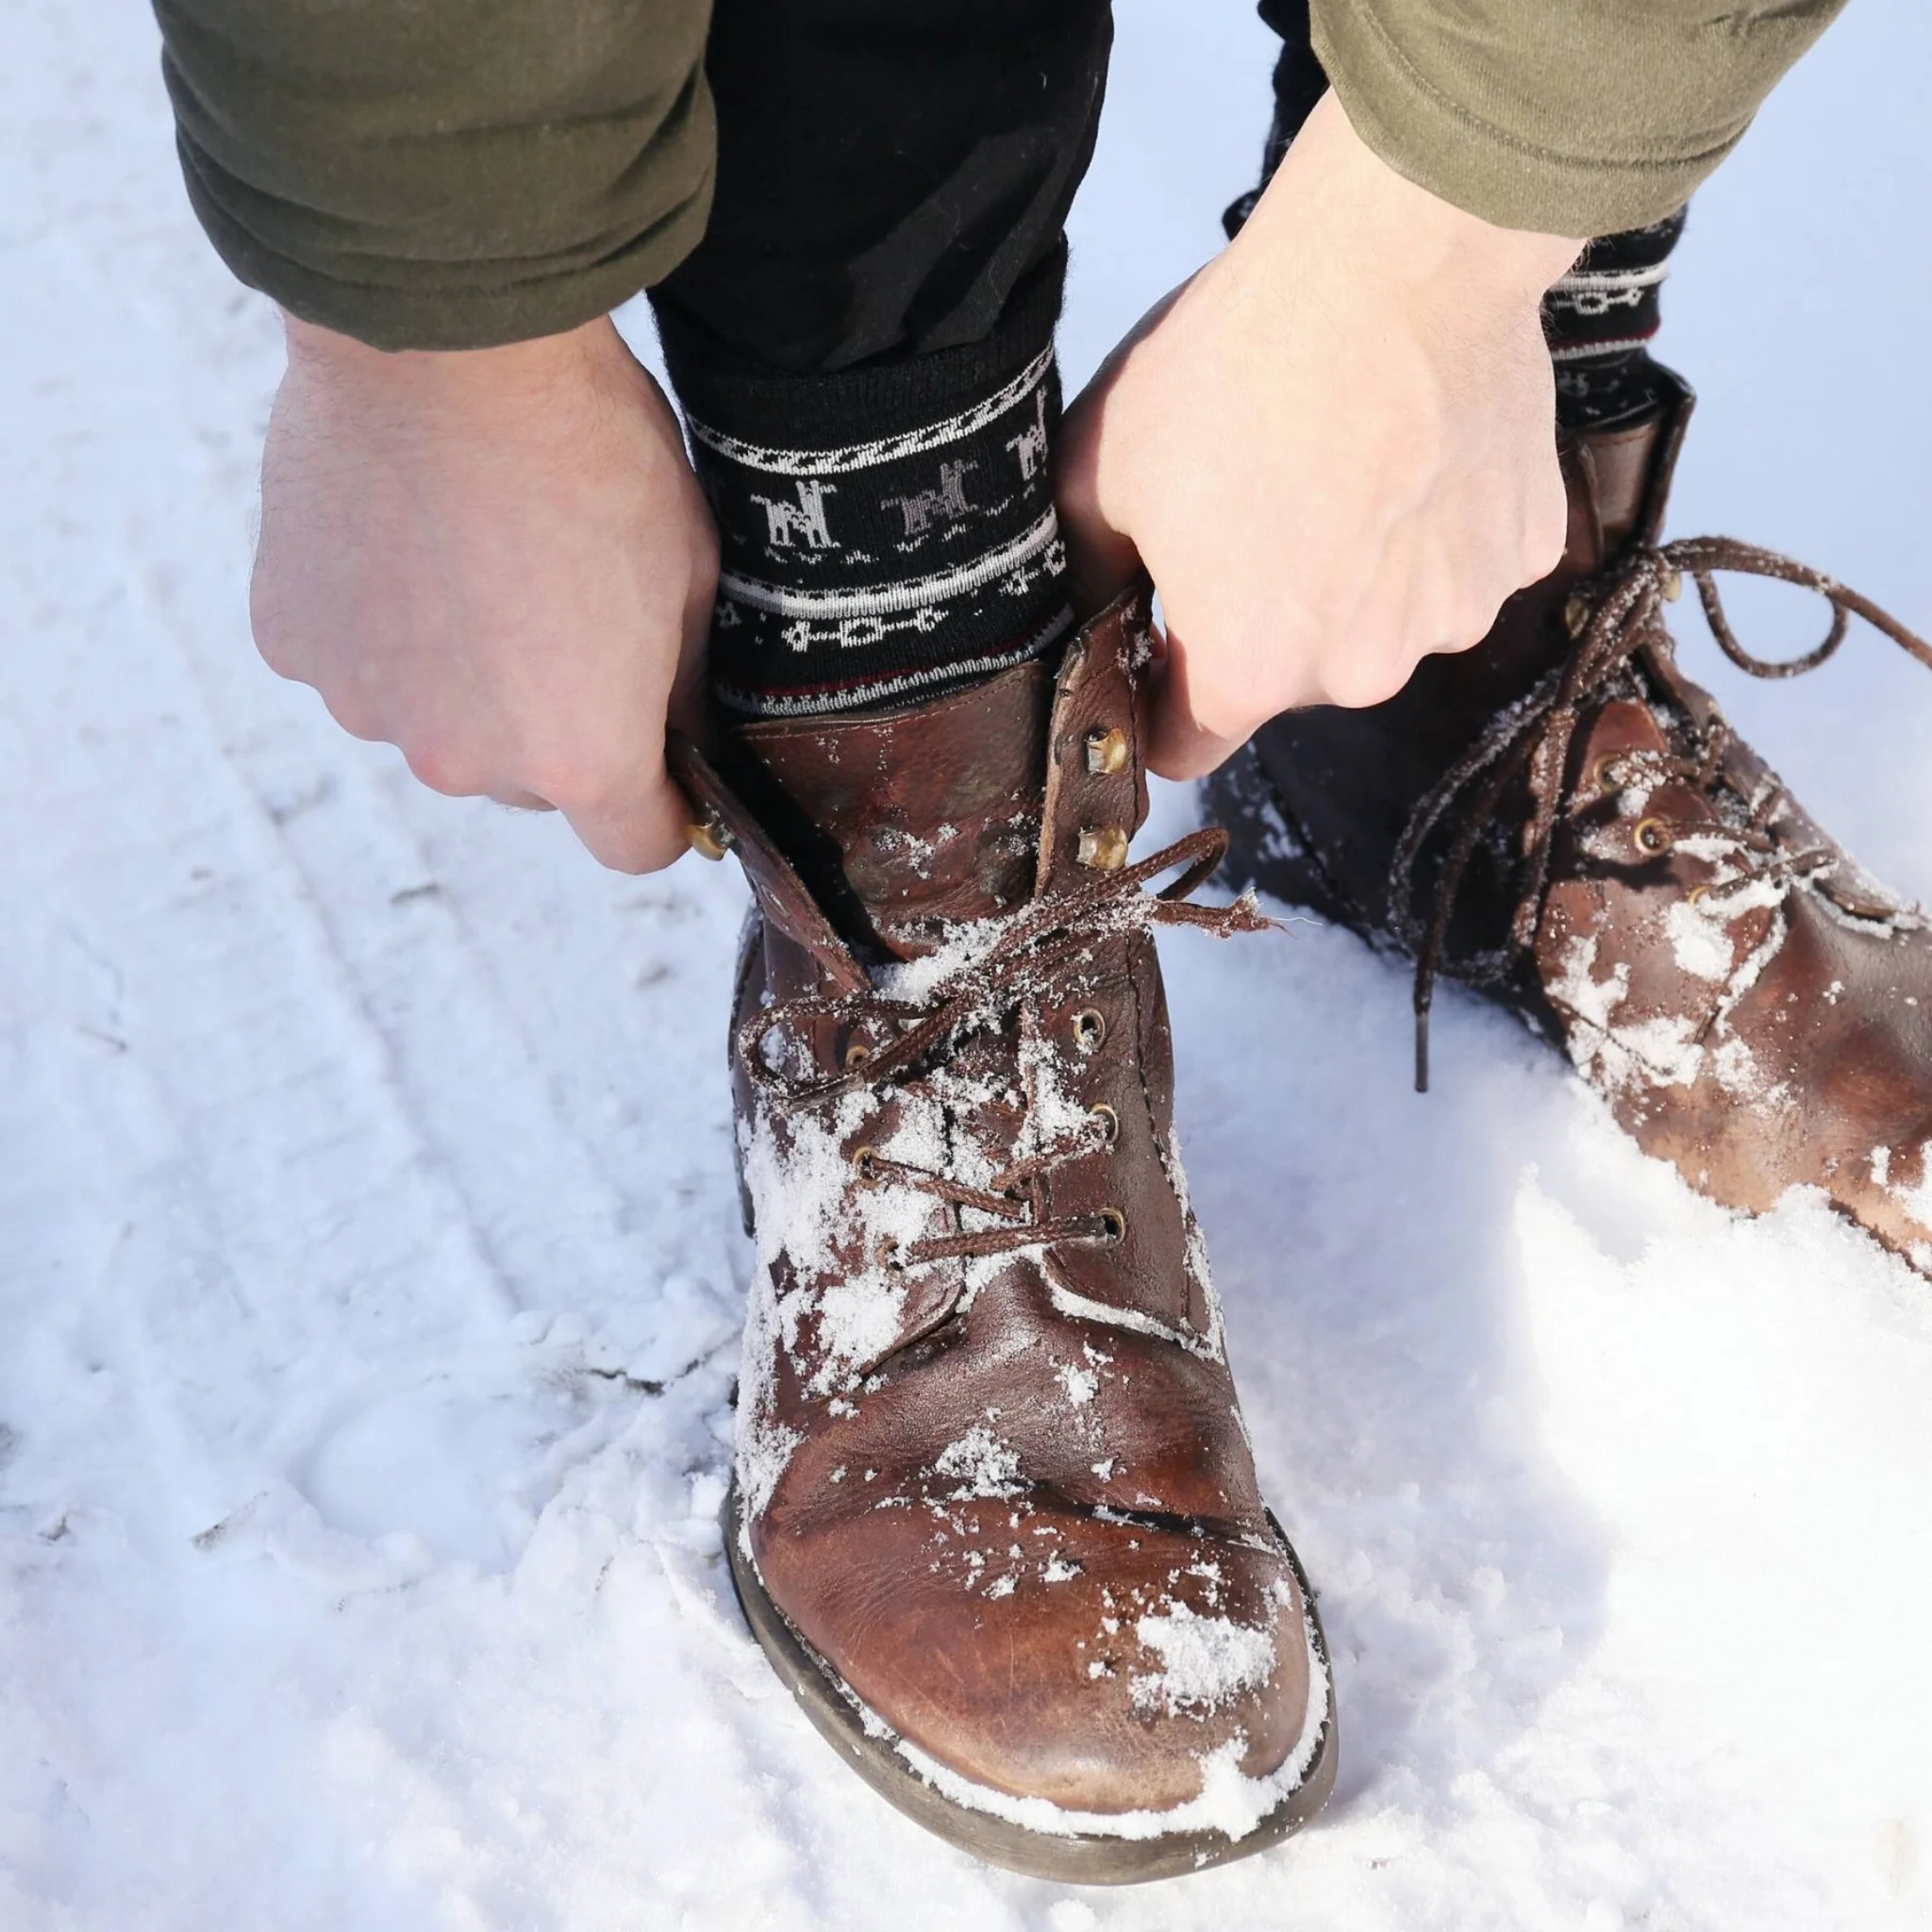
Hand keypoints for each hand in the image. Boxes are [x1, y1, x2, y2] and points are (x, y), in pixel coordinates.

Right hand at [252, 313, 718, 870]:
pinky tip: (401, 540)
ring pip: (436, 723)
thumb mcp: (689, 574)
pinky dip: (380, 625)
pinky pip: (356, 662)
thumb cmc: (590, 448)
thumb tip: (687, 736)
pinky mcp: (294, 646)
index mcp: (581, 757)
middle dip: (555, 724)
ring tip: (472, 561)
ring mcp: (368, 709)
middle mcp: (466, 763)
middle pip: (530, 783)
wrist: (448, 337)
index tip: (665, 770)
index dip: (661, 811)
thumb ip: (684, 685)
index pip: (634, 846)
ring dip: (457, 676)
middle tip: (560, 611)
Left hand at [1055, 91, 1581, 777]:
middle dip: (1262, 617)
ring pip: (1382, 621)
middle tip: (1253, 504)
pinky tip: (1409, 444)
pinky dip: (1434, 523)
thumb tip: (1085, 615)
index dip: (1156, 700)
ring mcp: (1456, 612)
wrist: (1400, 253)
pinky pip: (1459, 560)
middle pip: (1290, 677)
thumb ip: (1087, 573)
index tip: (1153, 651)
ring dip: (1357, 572)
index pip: (1186, 745)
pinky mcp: (1526, 549)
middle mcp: (1364, 671)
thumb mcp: (1103, 471)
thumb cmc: (1239, 362)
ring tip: (1337, 463)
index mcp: (1252, 669)